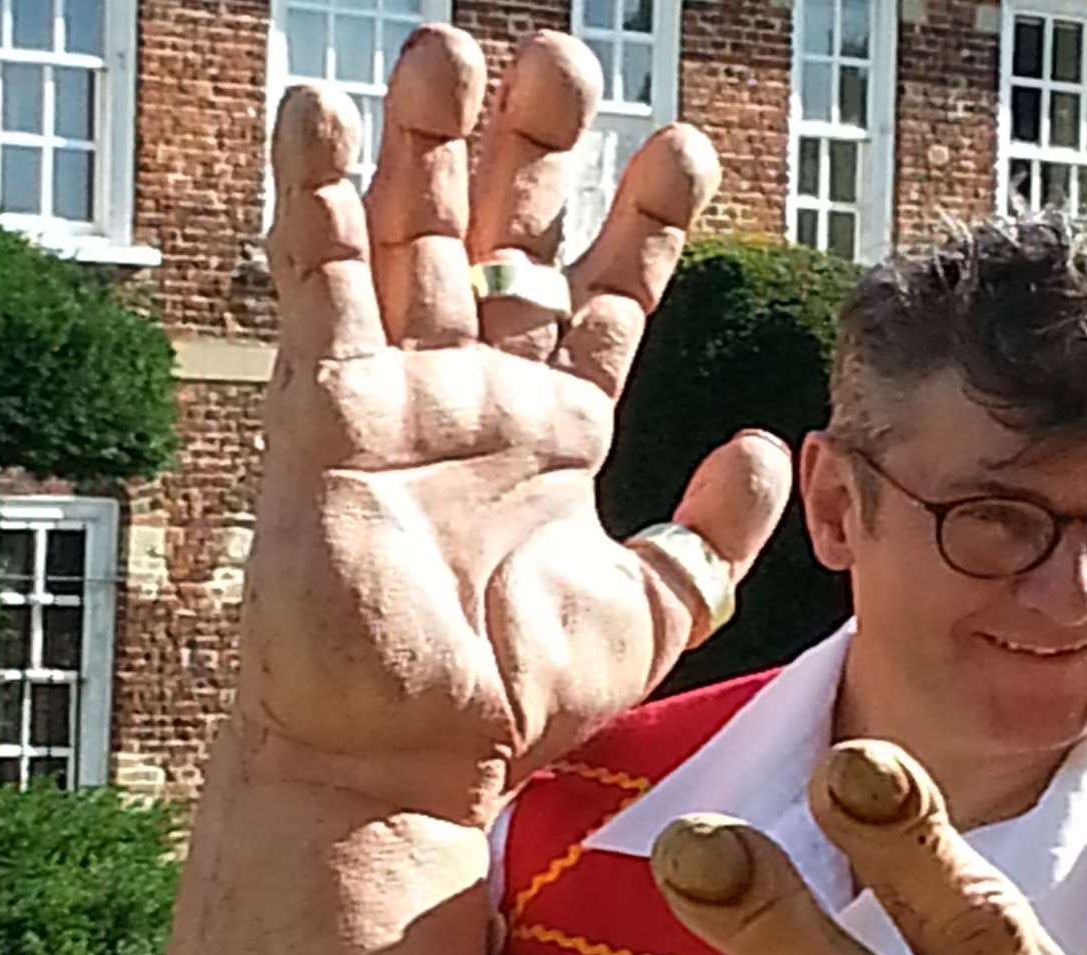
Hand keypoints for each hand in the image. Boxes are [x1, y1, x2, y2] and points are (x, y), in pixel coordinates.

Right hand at [138, 25, 788, 954]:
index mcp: (558, 426)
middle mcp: (480, 390)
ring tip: (452, 46)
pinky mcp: (327, 402)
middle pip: (510, 237)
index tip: (686, 149)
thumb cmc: (520, 691)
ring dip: (430, 141)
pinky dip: (315, 194)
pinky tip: (320, 110)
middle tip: (564, 62)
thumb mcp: (656, 604)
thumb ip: (718, 529)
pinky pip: (320, 279)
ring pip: (417, 233)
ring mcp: (401, 387)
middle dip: (538, 151)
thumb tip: (771, 444)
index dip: (644, 222)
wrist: (410, 751)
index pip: (606, 295)